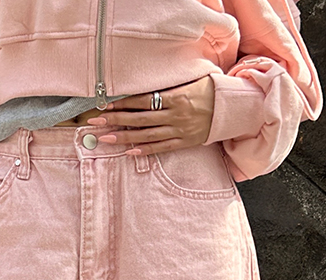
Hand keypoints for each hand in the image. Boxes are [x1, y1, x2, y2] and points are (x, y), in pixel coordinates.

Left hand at [87, 76, 214, 155]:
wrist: (230, 108)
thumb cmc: (208, 90)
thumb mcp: (189, 81)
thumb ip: (167, 87)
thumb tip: (144, 90)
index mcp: (175, 97)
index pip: (143, 101)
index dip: (122, 104)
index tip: (105, 106)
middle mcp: (175, 115)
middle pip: (140, 119)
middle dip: (115, 122)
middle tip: (95, 124)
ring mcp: (179, 130)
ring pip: (147, 135)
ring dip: (124, 138)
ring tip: (106, 139)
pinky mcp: (184, 142)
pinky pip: (162, 148)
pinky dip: (145, 150)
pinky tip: (129, 151)